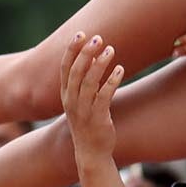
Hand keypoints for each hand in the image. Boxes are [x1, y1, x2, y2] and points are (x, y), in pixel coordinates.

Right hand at [60, 33, 125, 160]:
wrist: (91, 153)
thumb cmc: (88, 122)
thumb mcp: (82, 101)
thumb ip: (84, 81)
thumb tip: (92, 57)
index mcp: (66, 95)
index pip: (65, 69)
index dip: (71, 50)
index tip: (80, 33)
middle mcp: (72, 101)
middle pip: (76, 72)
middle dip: (85, 53)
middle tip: (98, 38)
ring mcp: (83, 111)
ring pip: (89, 83)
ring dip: (99, 64)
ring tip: (111, 50)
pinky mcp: (97, 119)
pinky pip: (104, 97)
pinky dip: (111, 81)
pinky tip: (120, 69)